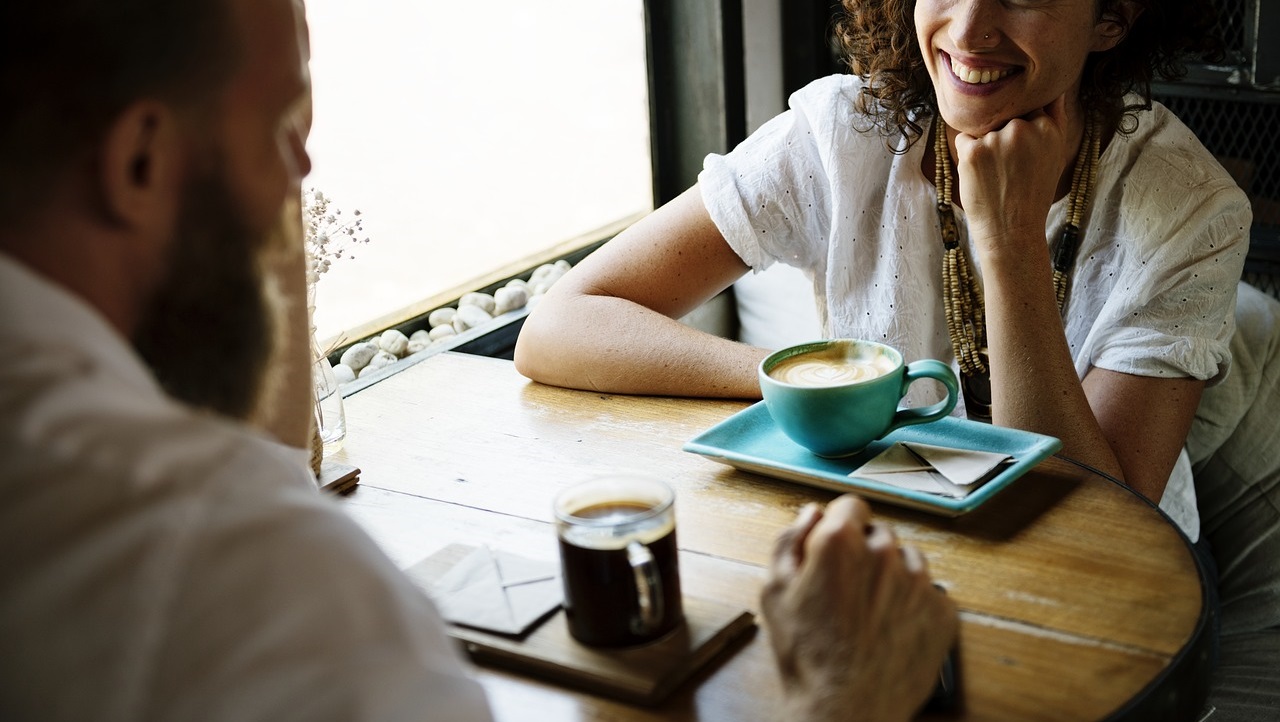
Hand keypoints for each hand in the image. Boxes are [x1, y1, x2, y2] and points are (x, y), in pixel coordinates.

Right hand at [761, 495, 957, 721]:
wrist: (845, 710)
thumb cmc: (807, 656)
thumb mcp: (774, 592)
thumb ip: (789, 541)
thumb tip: (810, 514)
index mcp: (841, 542)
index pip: (851, 505)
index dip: (839, 524)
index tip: (835, 546)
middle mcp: (885, 553)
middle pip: (879, 533)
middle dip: (864, 552)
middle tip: (847, 589)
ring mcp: (919, 582)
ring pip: (907, 561)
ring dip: (892, 576)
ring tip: (869, 613)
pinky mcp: (943, 611)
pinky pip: (929, 593)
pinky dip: (913, 605)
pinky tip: (890, 629)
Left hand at [953, 94, 1074, 256]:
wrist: (1012, 231)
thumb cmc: (1033, 194)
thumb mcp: (1055, 155)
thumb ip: (1054, 119)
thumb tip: (1053, 89)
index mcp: (1047, 128)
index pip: (1027, 108)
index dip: (1021, 128)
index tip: (1022, 152)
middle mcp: (1023, 128)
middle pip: (1003, 117)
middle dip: (1002, 136)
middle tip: (1009, 169)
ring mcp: (996, 139)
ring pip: (983, 128)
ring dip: (984, 146)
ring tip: (997, 175)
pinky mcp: (973, 151)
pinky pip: (964, 140)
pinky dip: (968, 155)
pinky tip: (981, 177)